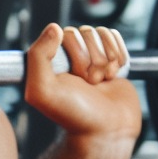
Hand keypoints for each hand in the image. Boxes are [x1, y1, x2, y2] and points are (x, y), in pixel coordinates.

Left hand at [23, 23, 141, 141]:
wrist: (106, 131)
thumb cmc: (73, 114)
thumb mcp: (43, 90)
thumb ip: (38, 56)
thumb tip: (54, 27)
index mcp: (49, 60)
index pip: (67, 33)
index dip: (77, 54)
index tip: (76, 78)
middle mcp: (68, 55)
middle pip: (88, 32)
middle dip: (93, 60)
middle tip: (89, 84)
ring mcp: (90, 55)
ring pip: (103, 34)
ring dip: (107, 60)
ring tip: (100, 82)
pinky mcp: (111, 57)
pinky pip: (116, 38)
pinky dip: (119, 57)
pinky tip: (113, 76)